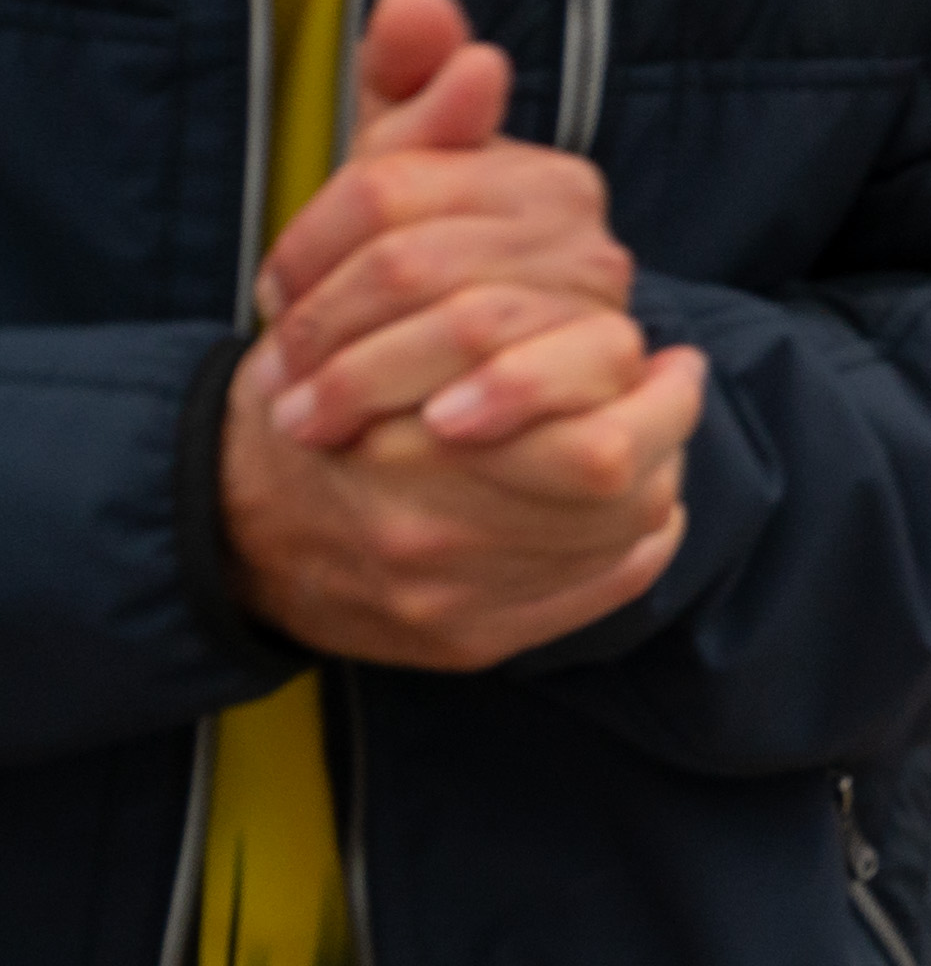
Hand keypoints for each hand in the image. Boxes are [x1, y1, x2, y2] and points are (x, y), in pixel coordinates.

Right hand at [220, 333, 701, 668]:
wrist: (221, 527)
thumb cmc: (308, 409)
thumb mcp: (357, 343)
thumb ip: (470, 331)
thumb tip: (599, 324)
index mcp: (408, 454)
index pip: (596, 444)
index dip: (640, 386)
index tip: (659, 352)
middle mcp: (435, 539)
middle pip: (618, 485)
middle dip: (667, 419)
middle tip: (673, 377)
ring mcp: (453, 599)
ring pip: (624, 533)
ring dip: (659, 470)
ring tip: (648, 428)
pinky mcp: (467, 641)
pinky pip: (601, 591)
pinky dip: (637, 540)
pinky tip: (633, 501)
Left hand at [244, 0, 639, 458]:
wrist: (482, 442)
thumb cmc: (432, 309)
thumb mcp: (402, 195)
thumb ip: (408, 91)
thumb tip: (414, 0)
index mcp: (541, 181)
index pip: (384, 187)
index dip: (304, 249)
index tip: (273, 298)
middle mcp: (590, 244)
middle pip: (411, 262)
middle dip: (324, 326)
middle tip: (281, 380)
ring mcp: (611, 320)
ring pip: (466, 327)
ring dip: (369, 382)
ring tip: (313, 423)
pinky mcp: (624, 402)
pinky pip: (546, 391)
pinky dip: (485, 407)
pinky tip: (436, 429)